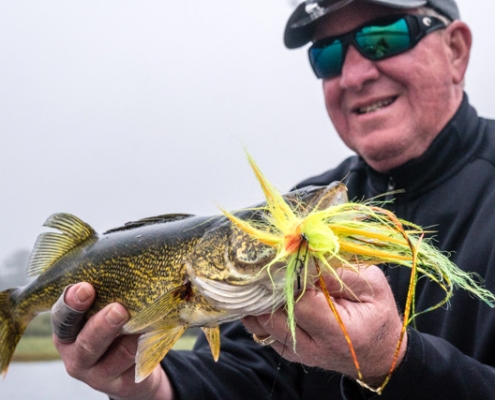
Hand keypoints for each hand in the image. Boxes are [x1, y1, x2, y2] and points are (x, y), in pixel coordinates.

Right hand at [51, 282, 173, 399]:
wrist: (132, 367)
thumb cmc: (116, 327)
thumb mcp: (103, 311)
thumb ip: (107, 297)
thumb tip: (127, 271)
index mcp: (67, 332)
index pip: (62, 317)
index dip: (72, 304)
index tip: (86, 288)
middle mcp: (76, 355)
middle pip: (87, 343)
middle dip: (103, 326)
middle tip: (118, 310)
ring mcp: (97, 375)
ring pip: (118, 354)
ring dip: (134, 336)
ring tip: (146, 321)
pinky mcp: (121, 385)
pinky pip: (137, 364)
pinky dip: (147, 347)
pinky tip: (154, 334)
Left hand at [243, 266, 406, 386]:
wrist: (379, 355)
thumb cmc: (378, 316)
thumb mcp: (373, 286)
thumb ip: (341, 272)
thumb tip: (310, 258)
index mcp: (336, 331)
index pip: (298, 302)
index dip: (290, 279)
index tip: (290, 259)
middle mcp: (312, 348)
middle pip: (271, 315)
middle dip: (268, 289)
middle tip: (270, 265)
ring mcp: (297, 353)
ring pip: (260, 324)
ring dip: (260, 300)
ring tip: (266, 278)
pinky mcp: (288, 352)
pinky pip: (262, 330)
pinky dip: (261, 311)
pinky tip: (269, 295)